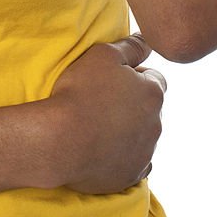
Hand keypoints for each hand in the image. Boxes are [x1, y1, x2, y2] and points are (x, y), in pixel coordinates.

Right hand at [35, 33, 165, 193]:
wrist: (60, 140)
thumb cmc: (80, 92)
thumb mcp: (104, 54)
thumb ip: (131, 46)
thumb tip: (148, 41)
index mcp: (153, 94)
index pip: (155, 79)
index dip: (135, 75)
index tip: (112, 79)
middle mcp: (156, 124)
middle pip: (150, 109)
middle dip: (133, 104)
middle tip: (102, 100)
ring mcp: (145, 153)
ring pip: (143, 136)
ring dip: (128, 130)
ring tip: (98, 125)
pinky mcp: (131, 176)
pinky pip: (135, 164)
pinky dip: (123, 155)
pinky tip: (103, 148)